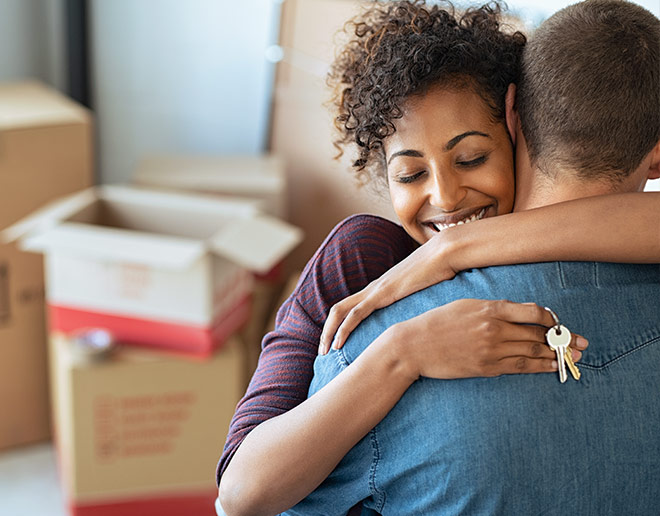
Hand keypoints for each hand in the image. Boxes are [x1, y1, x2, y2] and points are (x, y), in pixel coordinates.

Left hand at [320, 235, 457, 353]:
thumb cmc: (440, 272)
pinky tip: (338, 344)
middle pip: (338, 309)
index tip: (336, 344)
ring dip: (329, 332)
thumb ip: (419, 304)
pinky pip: (356, 313)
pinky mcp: (382, 293)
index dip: (339, 325)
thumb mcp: (426, 293)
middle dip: (326, 331)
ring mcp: (376, 290)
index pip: (351, 307)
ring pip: (341, 311)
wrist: (445, 253)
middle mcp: (373, 288)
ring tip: (324, 352)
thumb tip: (427, 320)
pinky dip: (344, 329)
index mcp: (381, 289)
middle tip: (322, 351)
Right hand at [387, 299, 587, 379]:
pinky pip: (519, 367)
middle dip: (563, 339)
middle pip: (538, 334)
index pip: (533, 312)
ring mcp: (491, 350)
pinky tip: (552, 367)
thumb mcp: (465, 305)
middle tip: (582, 343)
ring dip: (557, 355)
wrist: (414, 345)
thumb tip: (518, 313)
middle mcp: (494, 328)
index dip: (551, 318)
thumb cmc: (437, 322)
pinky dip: (539, 367)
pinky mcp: (486, 368)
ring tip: (574, 356)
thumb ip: (492, 308)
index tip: (559, 322)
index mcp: (490, 309)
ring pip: (533, 352)